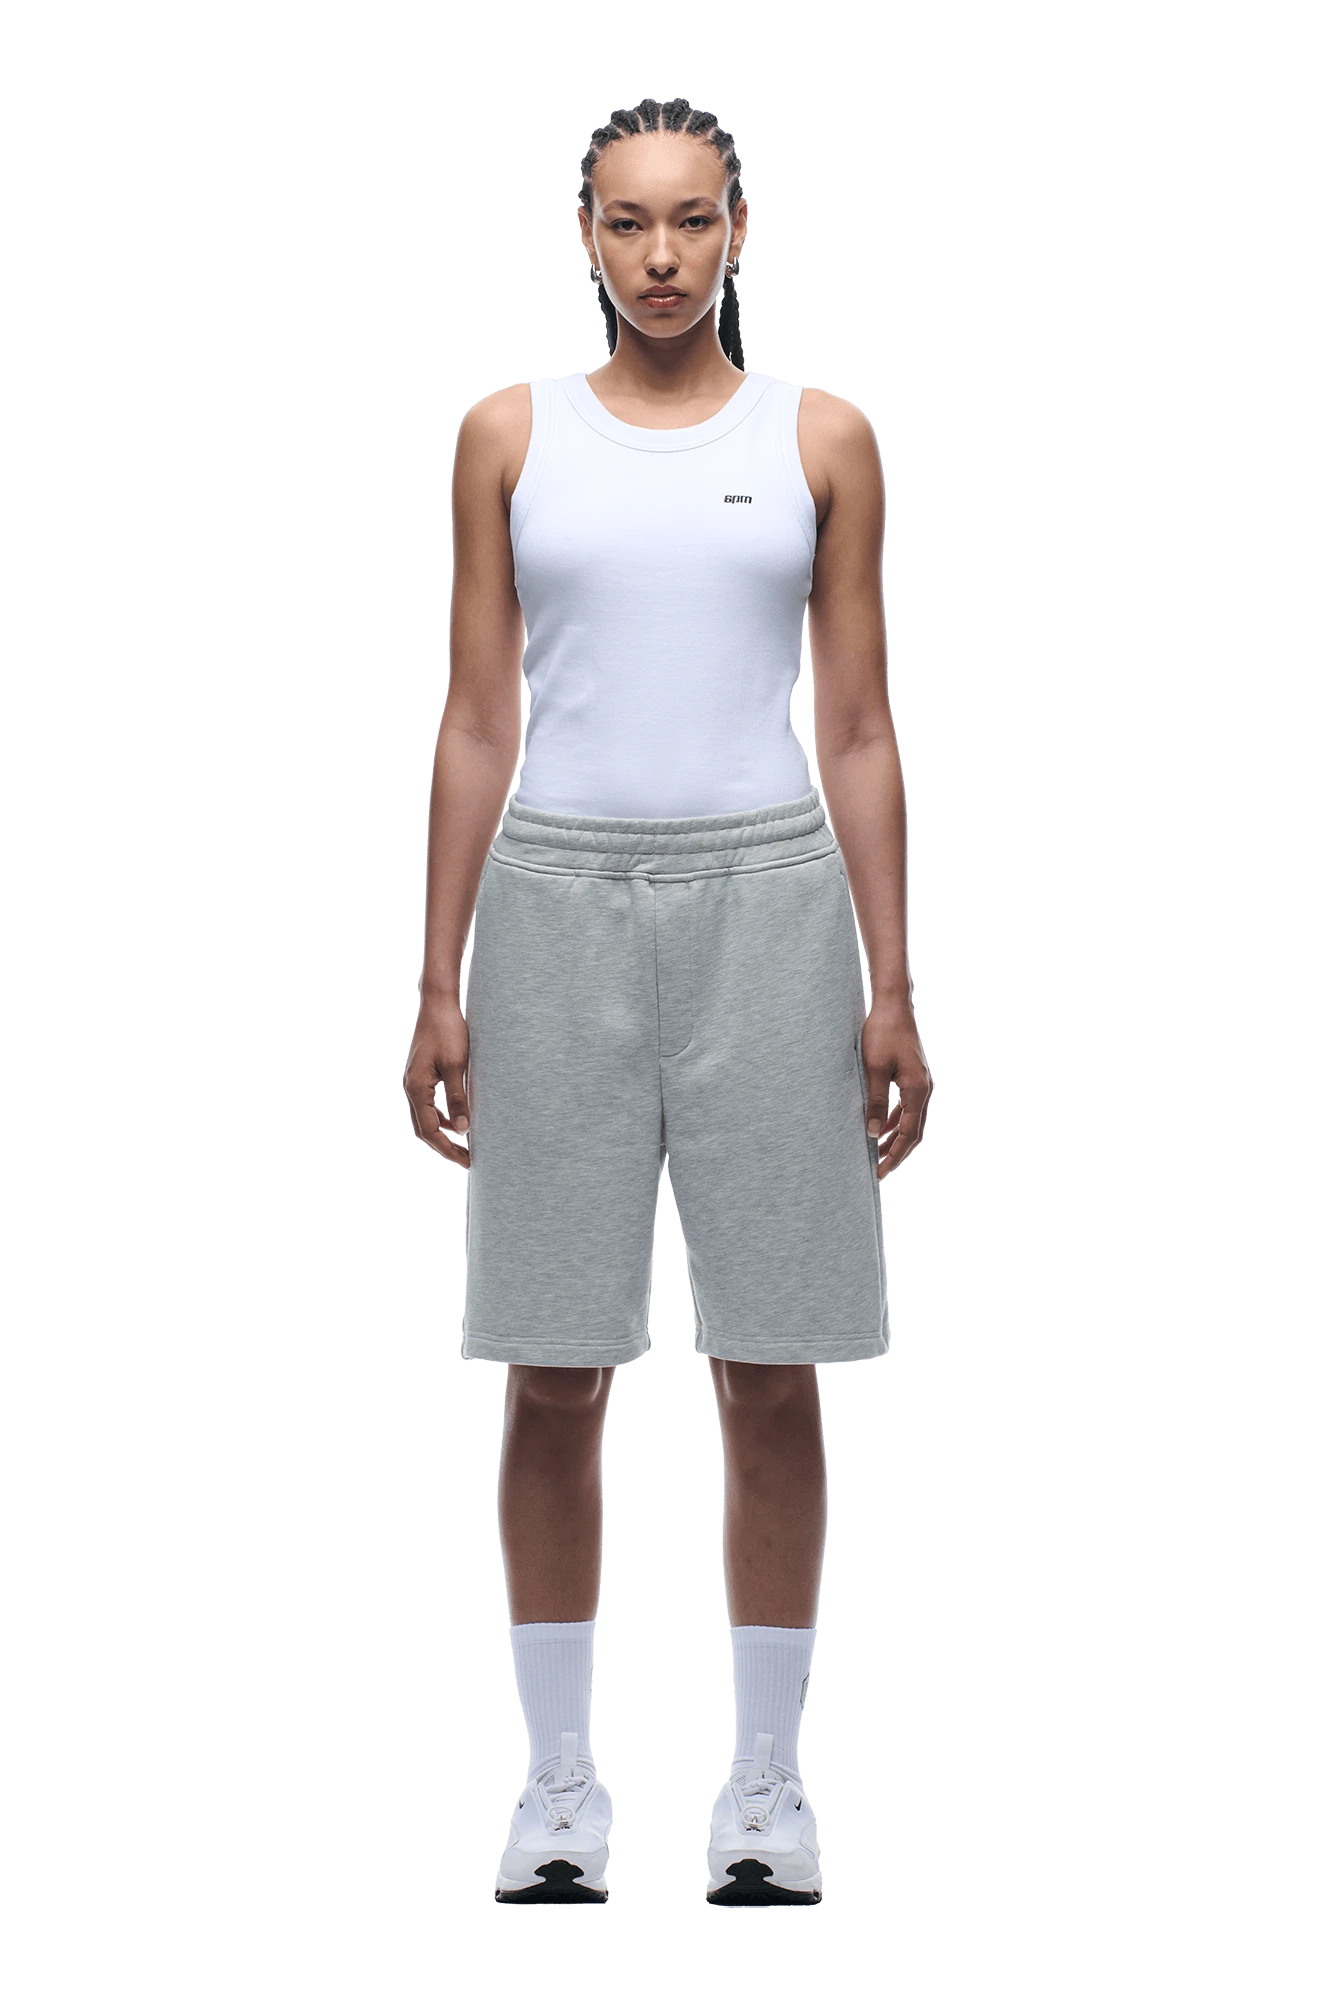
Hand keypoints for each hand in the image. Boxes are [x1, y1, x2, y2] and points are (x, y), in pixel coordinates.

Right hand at [405, 997, 471, 1166]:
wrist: (439, 1005)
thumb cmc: (449, 1032)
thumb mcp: (456, 1067)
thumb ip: (458, 1099)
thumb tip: (464, 1130)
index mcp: (417, 1089)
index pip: (430, 1130)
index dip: (448, 1148)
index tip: (467, 1160)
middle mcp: (411, 1087)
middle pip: (424, 1128)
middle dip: (445, 1145)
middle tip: (467, 1157)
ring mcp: (415, 1081)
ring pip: (426, 1116)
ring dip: (443, 1131)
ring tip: (463, 1143)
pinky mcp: (422, 1074)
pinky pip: (429, 1103)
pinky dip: (441, 1115)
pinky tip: (456, 1118)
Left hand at [861, 996, 931, 1178]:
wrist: (892, 1006)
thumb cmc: (882, 1033)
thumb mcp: (873, 1069)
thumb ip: (875, 1102)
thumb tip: (872, 1133)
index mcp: (917, 1090)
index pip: (908, 1133)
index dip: (894, 1154)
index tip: (879, 1170)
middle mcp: (923, 1089)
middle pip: (913, 1131)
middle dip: (896, 1151)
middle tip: (878, 1169)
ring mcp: (919, 1083)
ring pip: (910, 1120)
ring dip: (895, 1137)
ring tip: (878, 1152)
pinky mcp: (911, 1076)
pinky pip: (906, 1106)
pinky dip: (895, 1120)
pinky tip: (882, 1127)